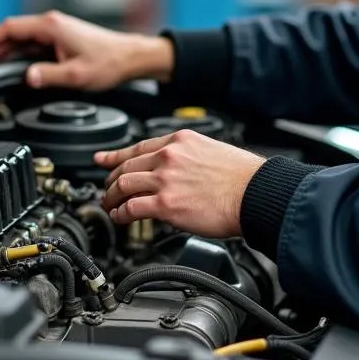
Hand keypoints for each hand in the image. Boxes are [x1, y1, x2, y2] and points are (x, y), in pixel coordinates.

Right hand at [0, 10, 173, 90]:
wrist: (130, 58)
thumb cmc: (109, 62)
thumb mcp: (76, 75)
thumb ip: (48, 75)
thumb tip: (27, 77)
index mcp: (52, 27)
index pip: (10, 28)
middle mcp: (52, 25)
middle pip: (13, 31)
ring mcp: (57, 31)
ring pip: (22, 37)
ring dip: (3, 48)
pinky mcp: (61, 39)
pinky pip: (32, 43)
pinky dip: (18, 50)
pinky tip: (10, 60)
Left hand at [100, 129, 265, 236]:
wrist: (255, 193)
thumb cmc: (243, 177)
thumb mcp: (211, 152)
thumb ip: (188, 158)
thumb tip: (177, 173)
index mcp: (181, 141)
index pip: (139, 147)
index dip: (116, 155)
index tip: (103, 159)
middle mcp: (169, 156)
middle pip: (126, 166)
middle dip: (111, 180)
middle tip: (107, 190)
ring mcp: (166, 179)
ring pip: (122, 185)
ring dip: (111, 198)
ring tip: (109, 206)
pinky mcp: (166, 203)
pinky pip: (131, 207)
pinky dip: (120, 213)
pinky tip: (120, 218)